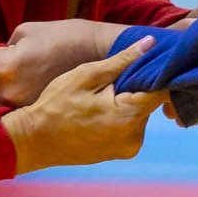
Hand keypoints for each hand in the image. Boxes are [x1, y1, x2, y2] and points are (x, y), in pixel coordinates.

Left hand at [0, 18, 120, 107]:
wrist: (102, 58)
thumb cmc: (65, 36)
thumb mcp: (27, 30)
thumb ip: (1, 46)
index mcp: (5, 67)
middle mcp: (8, 92)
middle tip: (0, 63)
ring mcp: (19, 108)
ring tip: (12, 78)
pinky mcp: (31, 115)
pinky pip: (3, 112)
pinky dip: (6, 102)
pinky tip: (21, 90)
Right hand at [2, 40, 165, 172]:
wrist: (34, 141)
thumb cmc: (56, 105)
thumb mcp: (86, 75)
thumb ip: (122, 61)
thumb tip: (151, 43)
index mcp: (128, 116)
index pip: (163, 90)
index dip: (159, 73)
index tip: (149, 63)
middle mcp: (135, 136)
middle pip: (150, 102)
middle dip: (136, 88)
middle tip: (111, 81)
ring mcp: (129, 148)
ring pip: (140, 114)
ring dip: (128, 103)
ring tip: (101, 98)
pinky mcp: (122, 152)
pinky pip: (130, 127)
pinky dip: (121, 117)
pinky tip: (99, 112)